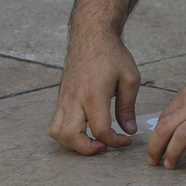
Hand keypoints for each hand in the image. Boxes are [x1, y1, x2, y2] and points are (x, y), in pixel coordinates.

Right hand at [48, 31, 141, 154]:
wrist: (91, 36)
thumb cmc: (112, 55)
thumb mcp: (130, 79)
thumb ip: (128, 107)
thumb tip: (129, 130)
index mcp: (94, 94)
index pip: (100, 130)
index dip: (114, 142)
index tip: (126, 140)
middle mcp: (74, 99)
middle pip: (70, 136)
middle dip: (88, 149)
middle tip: (105, 146)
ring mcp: (63, 99)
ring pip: (56, 133)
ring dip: (73, 144)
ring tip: (93, 141)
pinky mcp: (60, 98)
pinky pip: (55, 123)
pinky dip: (66, 134)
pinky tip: (84, 131)